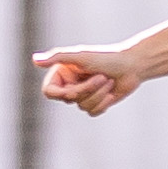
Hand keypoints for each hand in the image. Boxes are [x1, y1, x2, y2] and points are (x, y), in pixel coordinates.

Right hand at [32, 45, 146, 117]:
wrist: (132, 65)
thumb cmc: (106, 57)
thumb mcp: (80, 56)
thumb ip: (57, 57)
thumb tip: (35, 60)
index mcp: (62, 72)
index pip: (49, 91)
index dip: (62, 93)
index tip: (74, 89)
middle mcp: (70, 83)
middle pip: (68, 100)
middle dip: (87, 90)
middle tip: (101, 76)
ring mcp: (83, 94)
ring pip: (82, 107)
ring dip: (98, 95)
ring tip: (108, 80)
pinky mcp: (95, 102)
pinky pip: (92, 112)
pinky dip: (103, 103)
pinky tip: (111, 91)